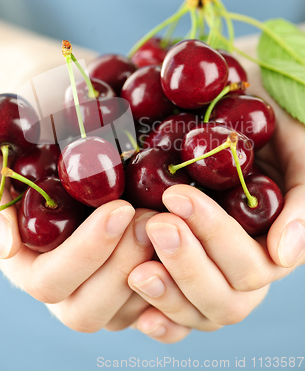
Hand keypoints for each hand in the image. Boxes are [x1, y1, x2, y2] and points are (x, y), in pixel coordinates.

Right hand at [0, 137, 158, 331]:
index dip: (85, 253)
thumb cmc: (17, 138)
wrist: (47, 120)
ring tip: (168, 221)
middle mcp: (61, 279)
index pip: (47, 280)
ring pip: (123, 312)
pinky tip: (186, 243)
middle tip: (149, 218)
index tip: (119, 208)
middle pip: (86, 309)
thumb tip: (7, 244)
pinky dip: (172, 281)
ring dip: (152, 272)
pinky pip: (152, 303)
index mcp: (23, 258)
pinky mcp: (128, 276)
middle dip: (121, 266)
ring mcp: (96, 282)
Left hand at [127, 36, 304, 342]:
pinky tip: (138, 313)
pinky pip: (175, 317)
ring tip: (135, 270)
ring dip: (168, 294)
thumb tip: (285, 253)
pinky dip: (159, 319)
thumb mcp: (294, 145)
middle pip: (224, 298)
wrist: (223, 104)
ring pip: (198, 311)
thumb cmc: (262, 123)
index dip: (215, 236)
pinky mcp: (179, 272)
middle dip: (188, 264)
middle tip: (156, 223)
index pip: (250, 265)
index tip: (177, 196)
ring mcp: (211, 272)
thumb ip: (300, 197)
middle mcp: (241, 264)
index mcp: (270, 241)